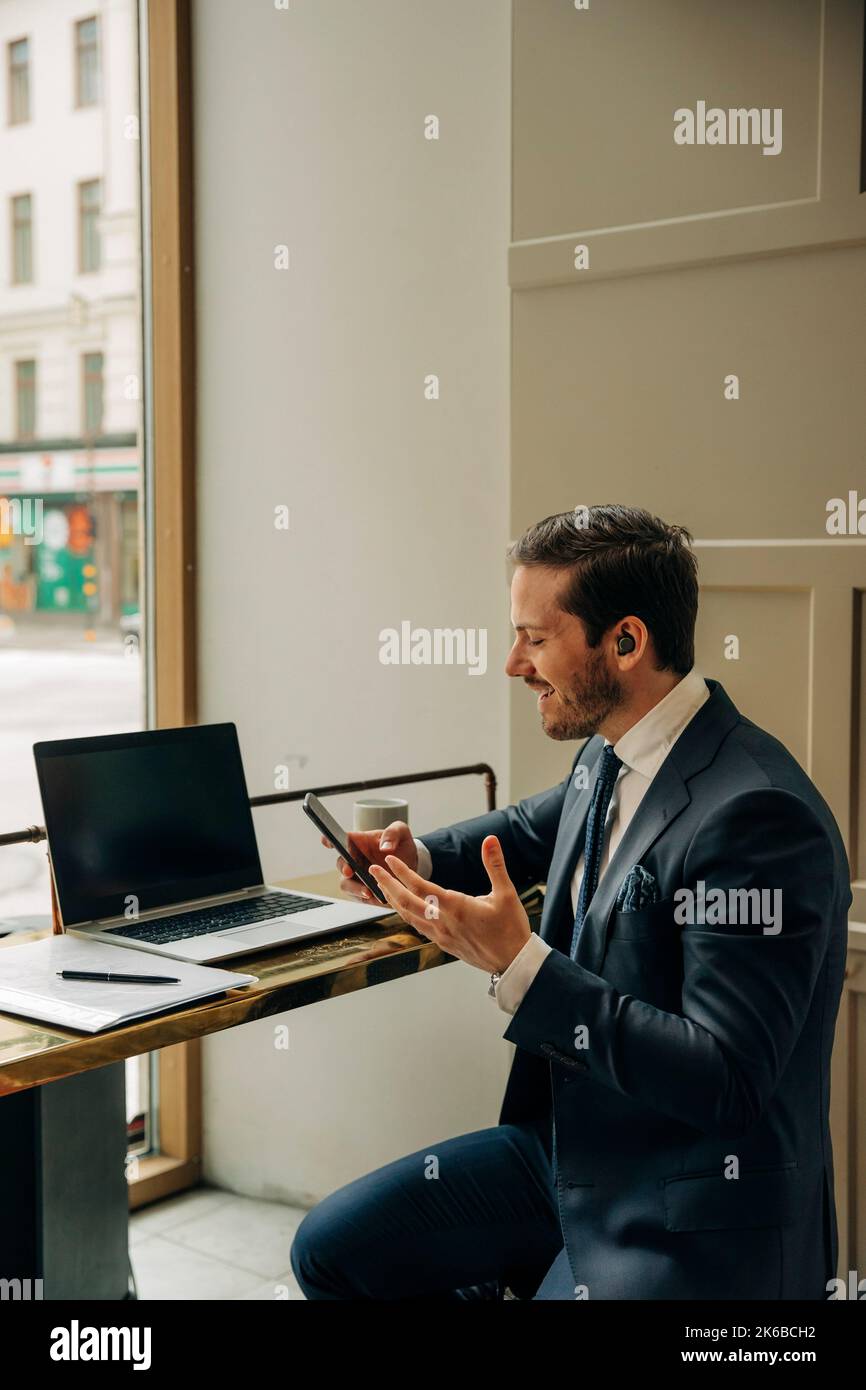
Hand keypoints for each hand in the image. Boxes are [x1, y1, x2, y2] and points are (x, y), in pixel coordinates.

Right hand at [320, 820, 417, 902]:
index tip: (326, 841)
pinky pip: (358, 896)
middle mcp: (354, 859)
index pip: (341, 839)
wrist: (412, 864)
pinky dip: (365, 898)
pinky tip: (375, 898)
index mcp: (359, 841)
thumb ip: (393, 833)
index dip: (329, 839)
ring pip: (345, 883)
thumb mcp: (402, 832)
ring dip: (354, 888)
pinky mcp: (363, 890)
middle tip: (350, 871)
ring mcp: (357, 876)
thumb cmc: (401, 845)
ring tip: (367, 891)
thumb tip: (384, 846)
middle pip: (341, 863)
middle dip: (344, 867)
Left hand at [368, 834, 530, 974]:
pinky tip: (405, 910)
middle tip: (372, 871)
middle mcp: (443, 922)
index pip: (420, 886)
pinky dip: (406, 914)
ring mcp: (441, 936)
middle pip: (406, 902)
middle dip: (387, 884)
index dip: (402, 871)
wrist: (513, 962)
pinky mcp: (444, 944)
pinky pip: (418, 927)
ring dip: (394, 900)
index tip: (389, 860)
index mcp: (455, 907)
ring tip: (383, 887)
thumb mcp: (506, 893)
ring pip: (409, 916)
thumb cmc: (510, 929)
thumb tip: (490, 840)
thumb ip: (495, 865)